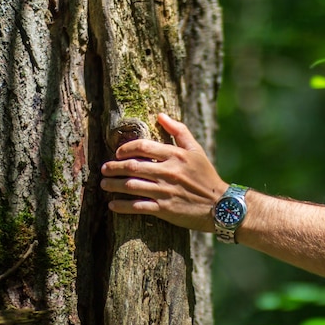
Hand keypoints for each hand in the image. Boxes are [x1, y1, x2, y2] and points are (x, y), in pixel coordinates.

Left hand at [100, 113, 227, 231]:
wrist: (220, 206)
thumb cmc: (207, 176)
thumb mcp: (196, 150)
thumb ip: (179, 131)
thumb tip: (160, 115)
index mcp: (175, 155)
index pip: (142, 147)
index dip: (125, 149)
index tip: (118, 153)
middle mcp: (168, 172)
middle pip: (132, 166)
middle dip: (113, 167)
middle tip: (104, 169)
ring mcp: (165, 191)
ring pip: (131, 186)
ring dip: (113, 185)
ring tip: (104, 185)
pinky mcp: (165, 209)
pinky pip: (138, 207)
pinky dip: (122, 206)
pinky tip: (112, 205)